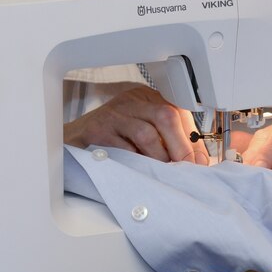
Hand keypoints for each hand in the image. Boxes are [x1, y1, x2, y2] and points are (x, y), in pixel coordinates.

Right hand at [62, 86, 209, 164]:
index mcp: (146, 98)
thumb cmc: (111, 139)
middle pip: (165, 116)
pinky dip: (136, 163)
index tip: (199, 162)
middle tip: (186, 169)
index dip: (192, 139)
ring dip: (159, 158)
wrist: (71, 141)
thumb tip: (199, 161)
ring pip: (146, 133)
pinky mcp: (97, 130)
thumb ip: (170, 143)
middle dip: (180, 147)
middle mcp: (131, 101)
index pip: (178, 111)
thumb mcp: (142, 133)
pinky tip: (140, 171)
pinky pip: (123, 148)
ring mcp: (113, 114)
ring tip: (163, 172)